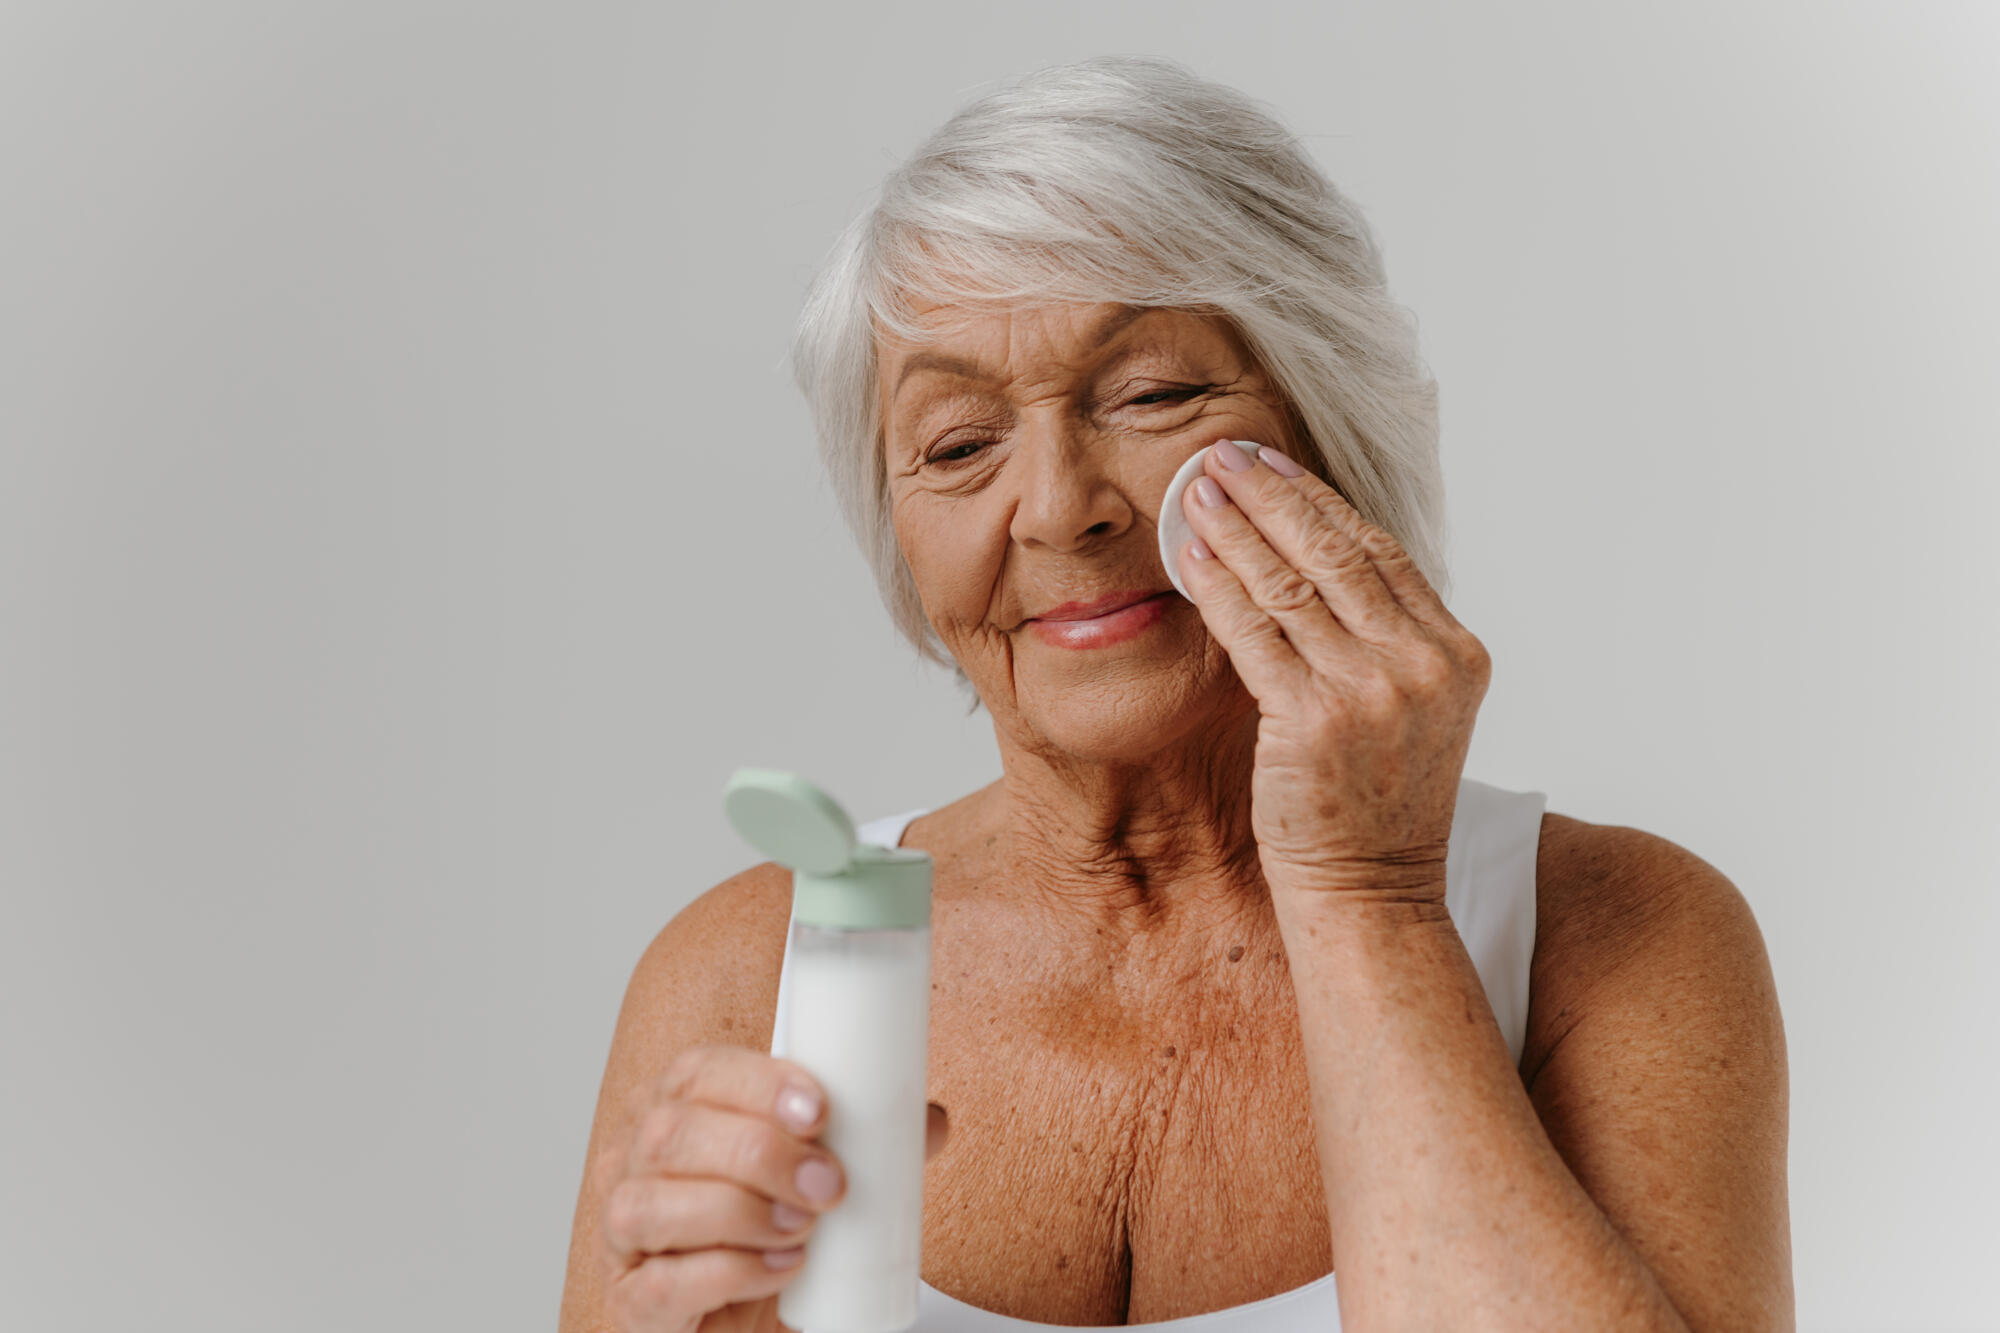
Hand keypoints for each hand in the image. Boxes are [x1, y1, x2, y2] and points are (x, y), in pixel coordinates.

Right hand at [593, 1043, 949, 1331]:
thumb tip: (926, 1121)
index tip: (820, 1110)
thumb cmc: (769, 1231)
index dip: (756, 1084)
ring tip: (804, 1229)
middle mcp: (634, 1161)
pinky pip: (659, 1284)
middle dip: (760, 1153)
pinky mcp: (630, 1301)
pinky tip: (777, 1270)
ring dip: (739, 1212)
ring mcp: (623, 1234)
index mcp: (677, 1109)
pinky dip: (725, 1273)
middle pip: (671, 1134)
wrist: (740, 1318)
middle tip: (829, 1184)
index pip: (696, 1072)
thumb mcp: (814, 1178)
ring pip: (649, 1205)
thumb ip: (866, 1145)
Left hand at [1175, 438, 1491, 900]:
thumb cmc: (1376, 805)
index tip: (1274, 464)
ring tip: (1195, 490)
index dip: (1320, 501)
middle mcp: (1424, 664)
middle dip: (1272, 495)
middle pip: (1336, 553)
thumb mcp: (1410, 712)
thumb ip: (1385, 641)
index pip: (1380, 553)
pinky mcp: (1315, 720)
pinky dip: (1219, 586)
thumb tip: (1320, 559)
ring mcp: (1373, 691)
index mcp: (1455, 654)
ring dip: (1238, 528)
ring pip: (1293, 584)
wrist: (1373, 891)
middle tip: (1223, 455)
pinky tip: (1191, 555)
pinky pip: (1256, 632)